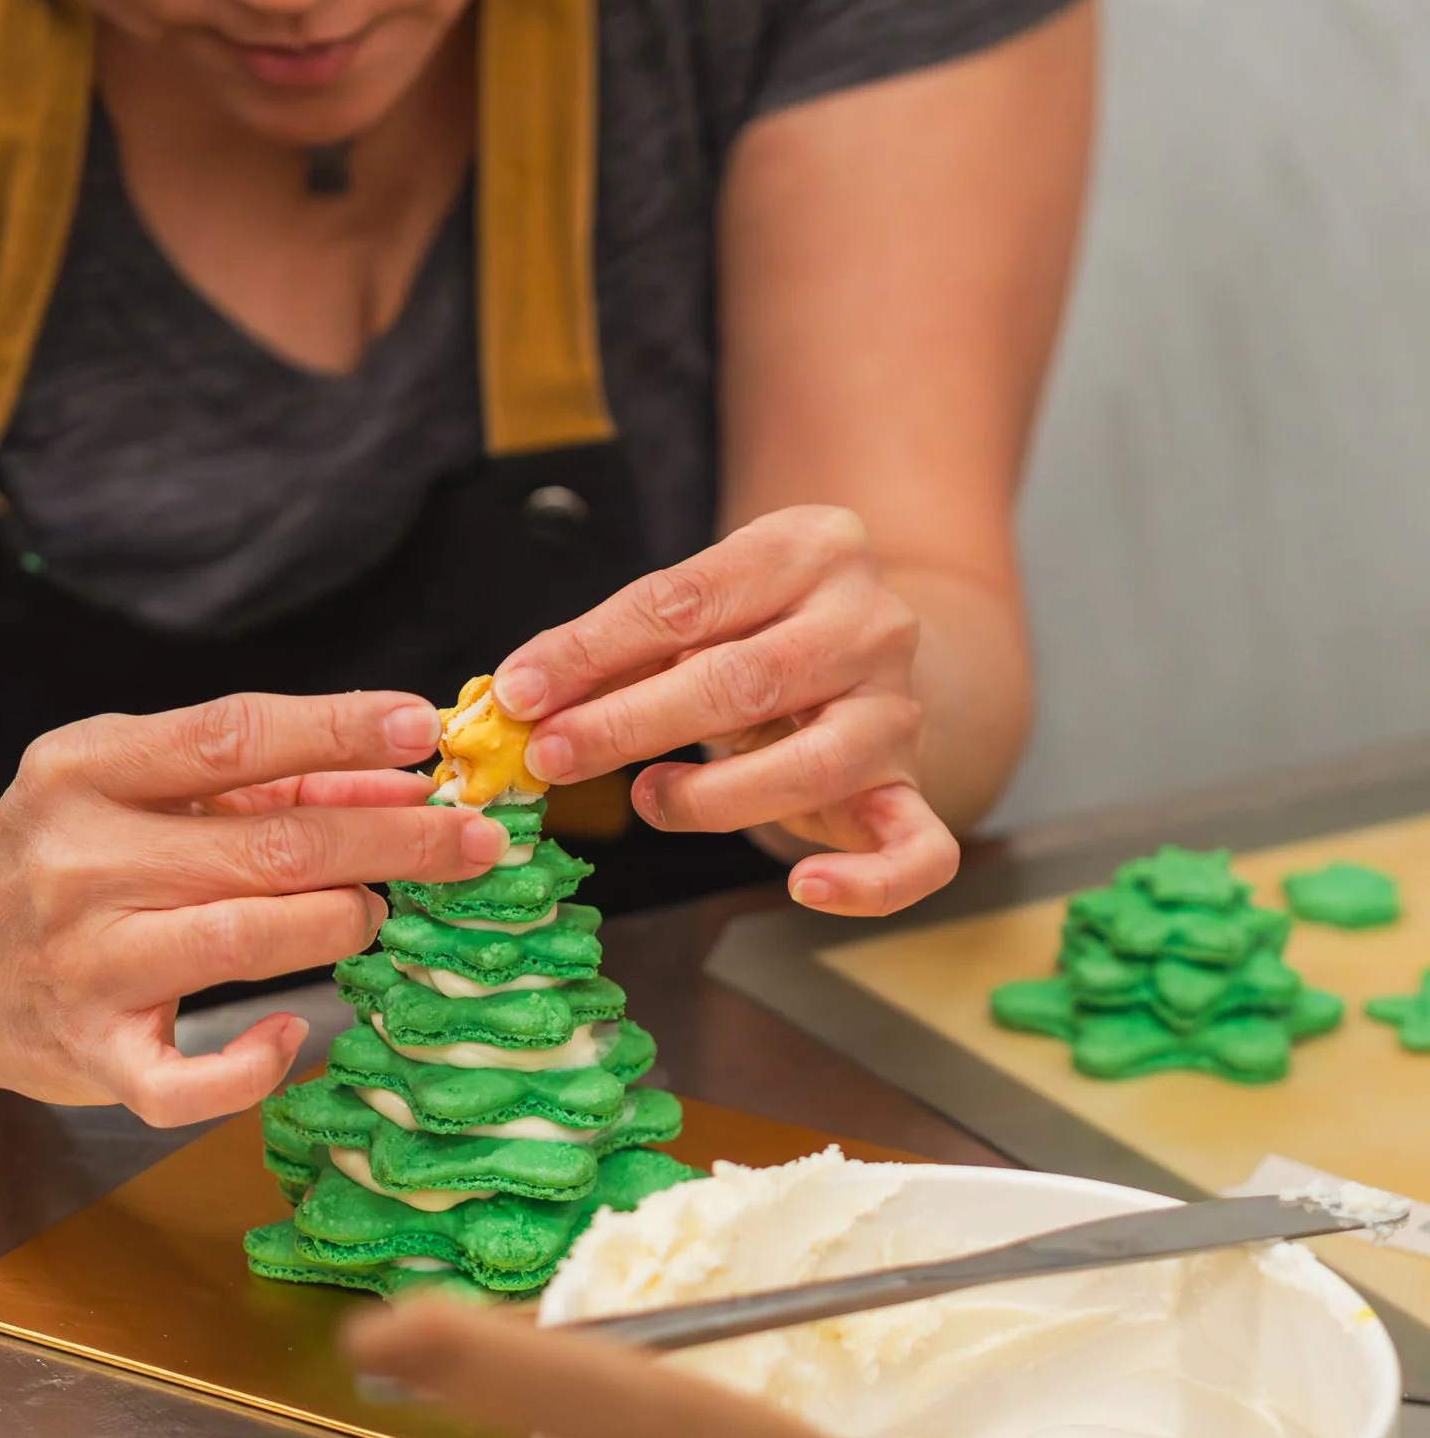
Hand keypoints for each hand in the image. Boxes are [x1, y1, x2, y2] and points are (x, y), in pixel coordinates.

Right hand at [0, 691, 507, 1124]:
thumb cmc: (53, 861)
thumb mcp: (128, 790)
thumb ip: (258, 780)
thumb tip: (393, 771)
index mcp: (84, 769)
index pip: (233, 735)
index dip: (340, 729)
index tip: (425, 731)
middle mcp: (78, 861)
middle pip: (269, 844)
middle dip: (394, 837)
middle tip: (473, 839)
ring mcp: (82, 964)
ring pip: (246, 939)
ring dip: (342, 922)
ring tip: (377, 912)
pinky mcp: (88, 1056)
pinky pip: (187, 1081)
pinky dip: (257, 1062)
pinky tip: (295, 1030)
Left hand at [494, 506, 959, 915]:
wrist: (863, 656)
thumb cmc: (753, 634)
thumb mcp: (692, 619)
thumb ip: (616, 651)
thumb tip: (520, 696)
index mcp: (809, 548)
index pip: (685, 600)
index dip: (591, 651)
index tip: (518, 691)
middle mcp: (870, 623)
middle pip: (742, 680)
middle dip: (628, 725)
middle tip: (549, 756)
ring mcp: (898, 710)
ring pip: (813, 764)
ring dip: (709, 797)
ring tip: (648, 801)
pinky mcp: (913, 790)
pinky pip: (920, 852)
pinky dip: (867, 886)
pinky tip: (803, 889)